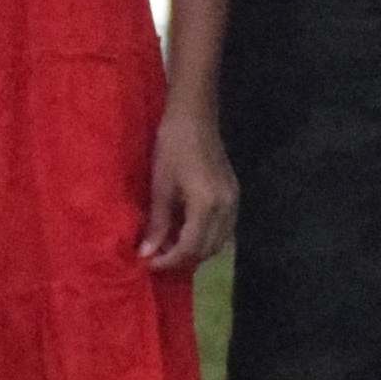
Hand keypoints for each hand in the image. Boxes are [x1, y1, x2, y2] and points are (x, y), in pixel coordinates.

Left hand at [138, 100, 237, 272]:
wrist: (194, 116)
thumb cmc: (172, 146)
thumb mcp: (161, 186)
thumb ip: (157, 223)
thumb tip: (146, 254)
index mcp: (206, 205)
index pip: (190, 247)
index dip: (168, 261)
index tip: (148, 263)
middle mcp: (226, 208)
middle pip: (208, 249)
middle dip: (182, 259)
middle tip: (157, 257)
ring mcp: (233, 201)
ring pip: (218, 241)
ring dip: (195, 250)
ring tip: (170, 246)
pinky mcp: (233, 194)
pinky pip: (223, 228)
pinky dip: (205, 237)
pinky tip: (186, 231)